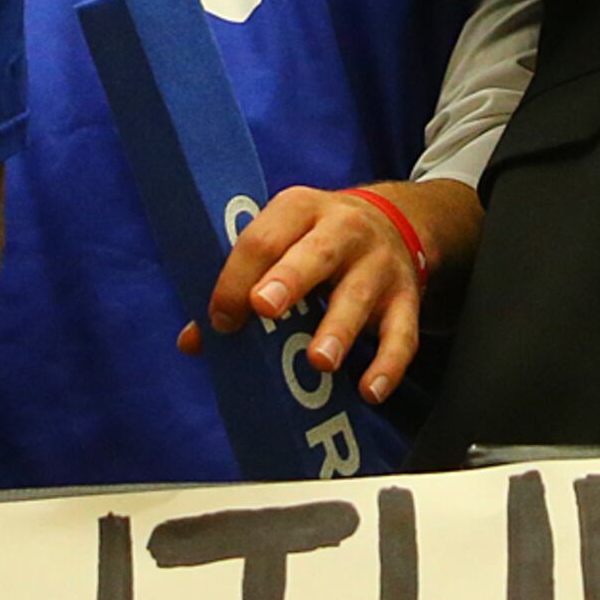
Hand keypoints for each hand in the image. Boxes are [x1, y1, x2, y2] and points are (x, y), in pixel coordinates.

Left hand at [181, 185, 428, 403]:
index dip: (237, 277)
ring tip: (319, 362)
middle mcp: (344, 229)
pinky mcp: (406, 297)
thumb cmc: (315, 241)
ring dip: (339, 329)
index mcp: (300, 209)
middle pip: (316, 253)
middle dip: (289, 279)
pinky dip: (389, 362)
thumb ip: (239, 285)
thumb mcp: (280, 242)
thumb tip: (193, 341)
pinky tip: (370, 390)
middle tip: (264, 308)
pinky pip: (403, 332)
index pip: (263, 239)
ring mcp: (379, 263)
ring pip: (359, 294)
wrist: (396, 220)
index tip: (222, 319)